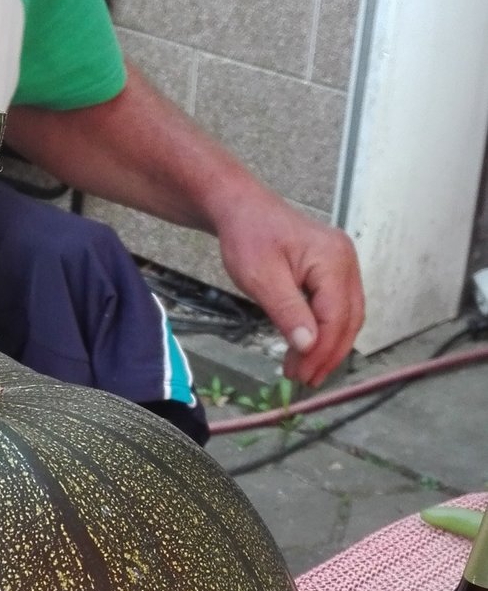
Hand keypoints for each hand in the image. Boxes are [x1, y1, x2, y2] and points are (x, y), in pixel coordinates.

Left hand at [214, 189, 364, 386]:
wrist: (241, 210)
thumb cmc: (248, 237)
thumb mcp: (262, 279)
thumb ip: (288, 312)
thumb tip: (309, 346)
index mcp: (333, 259)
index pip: (336, 316)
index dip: (322, 351)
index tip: (302, 375)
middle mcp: (346, 260)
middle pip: (349, 319)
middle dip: (328, 354)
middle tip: (305, 380)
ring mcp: (343, 264)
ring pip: (346, 316)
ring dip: (328, 346)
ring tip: (304, 372)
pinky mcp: (333, 270)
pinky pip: (337, 307)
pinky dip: (324, 331)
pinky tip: (305, 349)